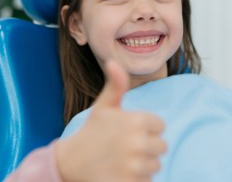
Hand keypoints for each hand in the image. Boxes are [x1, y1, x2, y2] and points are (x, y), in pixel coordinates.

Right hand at [56, 61, 166, 181]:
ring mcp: (135, 166)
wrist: (70, 163)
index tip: (127, 132)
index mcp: (136, 121)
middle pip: (161, 147)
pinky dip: (136, 179)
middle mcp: (138, 142)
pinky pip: (147, 181)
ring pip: (155, 166)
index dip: (145, 129)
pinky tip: (120, 173)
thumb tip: (114, 62)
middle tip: (124, 148)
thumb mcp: (103, 106)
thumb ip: (116, 85)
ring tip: (121, 161)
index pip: (160, 126)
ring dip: (141, 165)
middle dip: (146, 148)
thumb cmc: (90, 132)